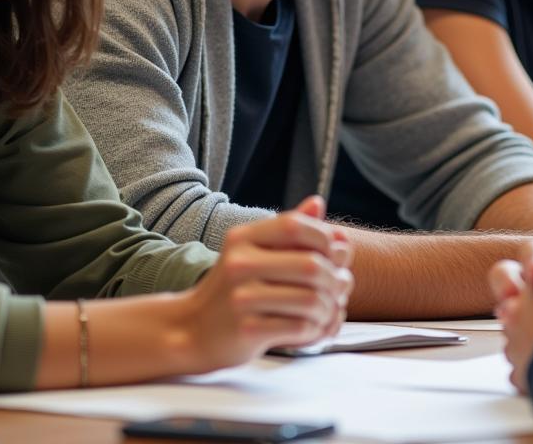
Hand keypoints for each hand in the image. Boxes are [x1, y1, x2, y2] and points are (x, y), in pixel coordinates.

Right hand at [180, 196, 352, 369]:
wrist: (192, 330)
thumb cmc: (233, 288)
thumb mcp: (254, 251)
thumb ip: (288, 230)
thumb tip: (319, 202)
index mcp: (243, 238)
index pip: (295, 225)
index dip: (324, 238)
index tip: (333, 255)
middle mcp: (240, 263)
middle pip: (311, 265)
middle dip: (336, 279)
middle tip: (341, 289)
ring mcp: (241, 297)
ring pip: (311, 299)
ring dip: (329, 308)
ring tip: (328, 311)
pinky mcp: (247, 330)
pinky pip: (300, 327)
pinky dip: (316, 330)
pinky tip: (313, 329)